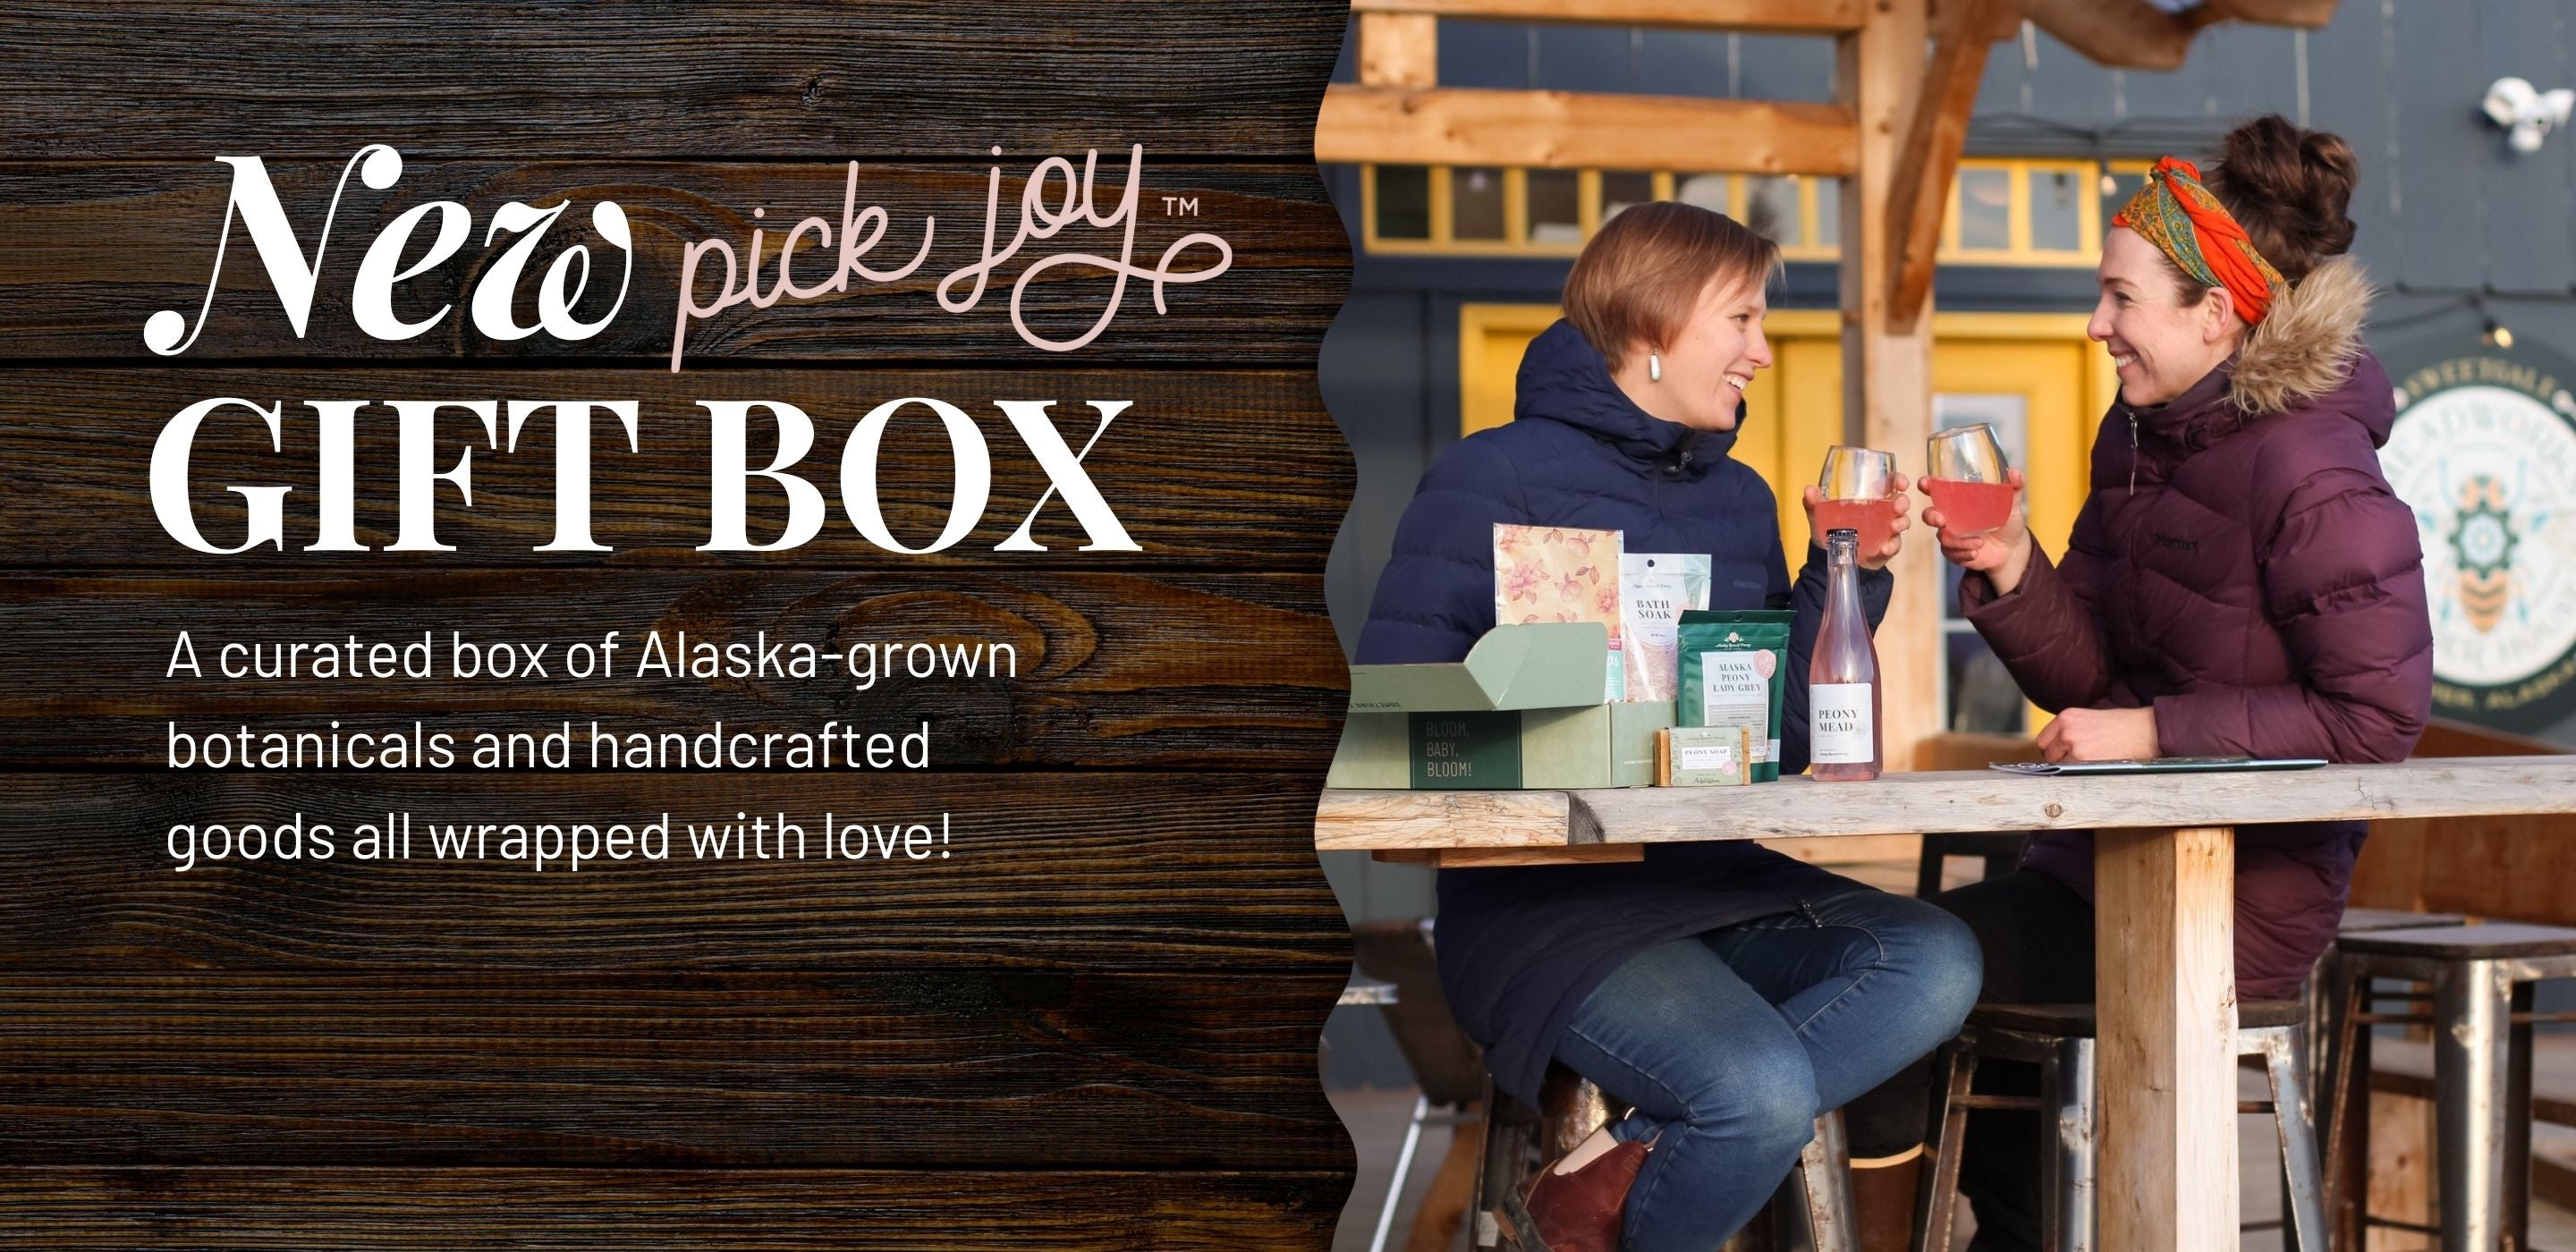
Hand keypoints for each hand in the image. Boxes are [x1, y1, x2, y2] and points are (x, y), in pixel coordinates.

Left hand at [1799, 472, 1912, 570]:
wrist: (1831, 558)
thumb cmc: (1830, 530)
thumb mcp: (1819, 516)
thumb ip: (1813, 504)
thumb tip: (1808, 490)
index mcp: (1870, 498)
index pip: (1889, 484)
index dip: (1898, 480)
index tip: (1901, 483)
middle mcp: (1882, 511)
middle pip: (1901, 501)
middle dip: (1903, 502)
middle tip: (1897, 507)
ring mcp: (1887, 530)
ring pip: (1903, 521)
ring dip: (1902, 522)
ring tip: (1893, 527)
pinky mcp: (1887, 547)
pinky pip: (1895, 545)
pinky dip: (1892, 546)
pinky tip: (1884, 548)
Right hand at [1922, 468, 2034, 592]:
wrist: (2012, 549)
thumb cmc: (2008, 521)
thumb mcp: (2012, 504)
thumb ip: (2013, 488)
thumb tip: (2016, 473)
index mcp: (1959, 501)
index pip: (1937, 490)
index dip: (1927, 486)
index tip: (1925, 483)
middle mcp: (1951, 517)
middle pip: (1929, 515)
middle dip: (1931, 516)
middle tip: (1942, 521)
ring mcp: (1952, 536)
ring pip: (1943, 538)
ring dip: (1959, 541)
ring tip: (1980, 542)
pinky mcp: (1956, 552)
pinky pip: (1951, 554)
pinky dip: (1963, 553)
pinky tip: (1975, 553)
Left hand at [2035, 707, 2160, 762]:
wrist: (2144, 730)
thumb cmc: (2123, 725)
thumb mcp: (2089, 718)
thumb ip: (2070, 730)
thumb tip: (2057, 747)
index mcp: (2066, 717)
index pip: (2043, 740)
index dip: (2053, 749)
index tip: (2061, 754)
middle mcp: (2066, 731)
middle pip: (2049, 755)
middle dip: (2061, 760)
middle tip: (2079, 760)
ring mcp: (2074, 746)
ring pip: (2059, 767)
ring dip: (2070, 768)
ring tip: (2090, 762)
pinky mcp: (2083, 761)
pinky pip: (2071, 774)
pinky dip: (2079, 774)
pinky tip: (2094, 767)